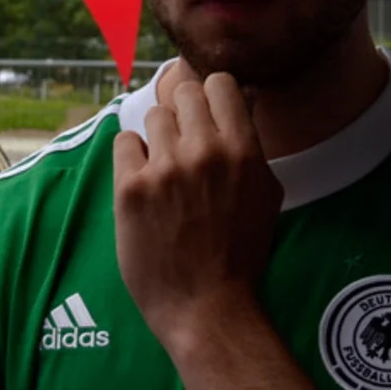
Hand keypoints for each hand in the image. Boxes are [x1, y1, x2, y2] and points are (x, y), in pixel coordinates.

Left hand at [112, 73, 282, 334]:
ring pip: (153, 117)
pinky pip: (124, 142)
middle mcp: (204, 152)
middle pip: (183, 93)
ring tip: (166, 170)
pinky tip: (144, 181)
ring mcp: (165, 168)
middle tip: (185, 143)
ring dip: (159, 137)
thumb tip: (244, 98)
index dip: (212, 96)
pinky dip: (132, 156)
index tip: (208, 114)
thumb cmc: (240, 253)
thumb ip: (251, 144)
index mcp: (243, 151)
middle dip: (184, 113)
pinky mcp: (130, 188)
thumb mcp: (266, 194)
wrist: (205, 306)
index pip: (219, 83)